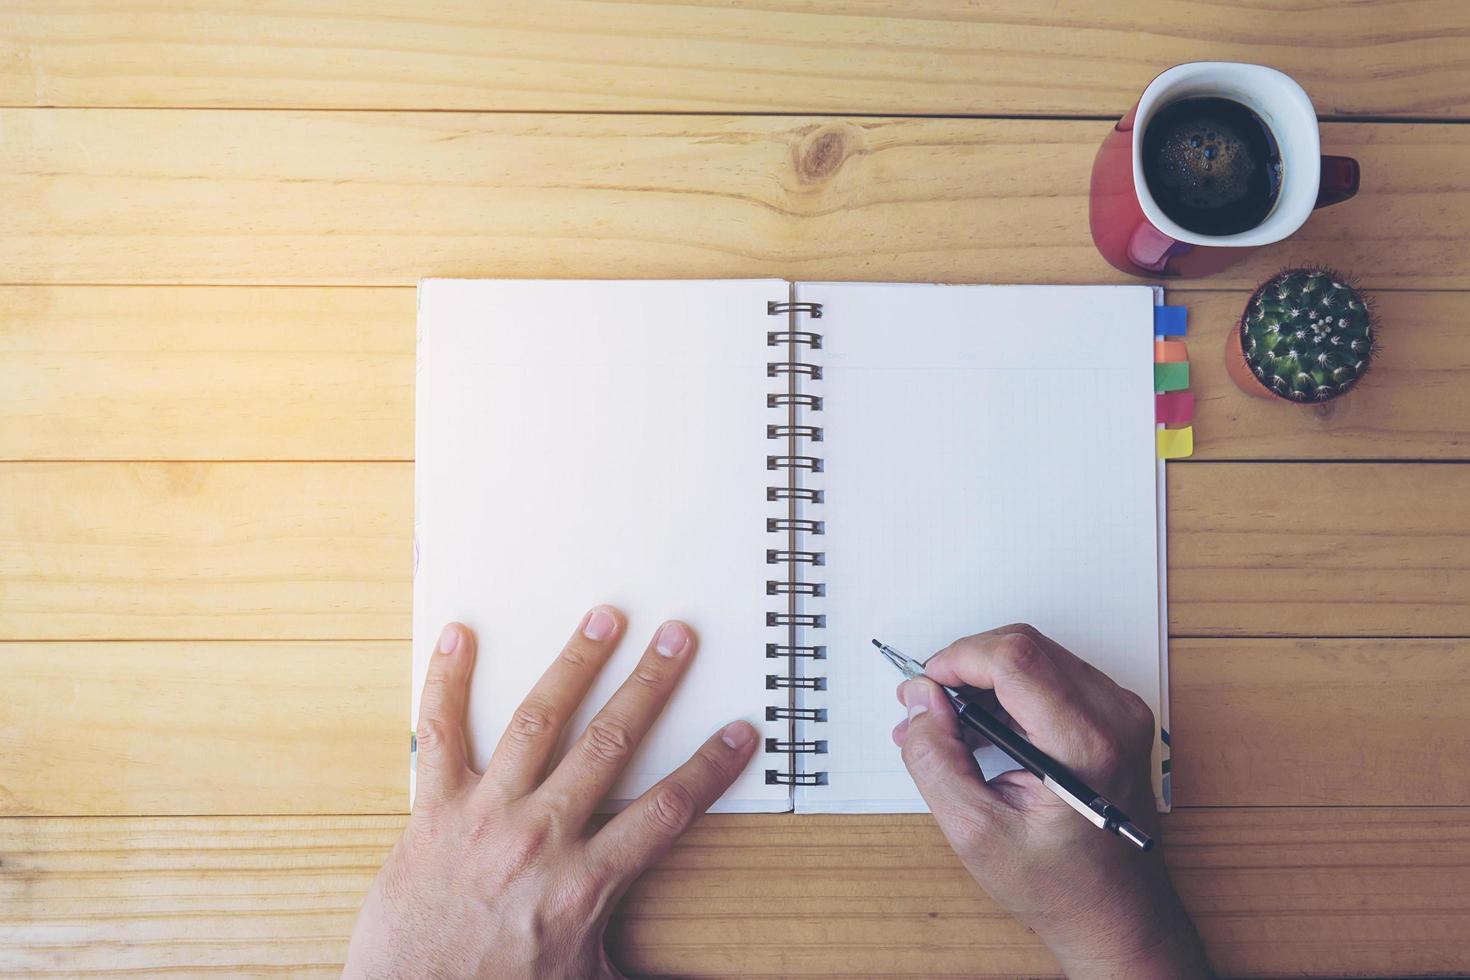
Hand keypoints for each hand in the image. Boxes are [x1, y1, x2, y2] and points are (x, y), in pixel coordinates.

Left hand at [343, 609, 758, 979]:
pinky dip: (447, 683)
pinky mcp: (432, 813)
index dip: (708, 770)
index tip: (737, 733)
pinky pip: (439, 735)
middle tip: (675, 638)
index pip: (665, 811)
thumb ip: (652, 972)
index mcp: (583, 883)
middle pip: (610, 745)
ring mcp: (483, 817)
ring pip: (538, 722)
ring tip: (602, 619)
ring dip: (575, 664)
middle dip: (650, 686)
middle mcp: (539, 838)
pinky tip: (460, 638)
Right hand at [892, 625, 1210, 978]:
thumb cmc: (1061, 884)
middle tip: (927, 706)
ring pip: (1034, 654)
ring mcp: (1119, 712)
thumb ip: (936, 759)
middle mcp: (1113, 717)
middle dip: (964, 667)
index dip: (957, 660)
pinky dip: (1007, 692)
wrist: (1116, 912)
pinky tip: (982, 729)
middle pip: (1022, 646)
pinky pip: (1050, 673)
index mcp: (1085, 744)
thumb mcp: (975, 832)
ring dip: (983, 679)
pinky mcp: (1114, 715)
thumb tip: (920, 701)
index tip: (925, 687)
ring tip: (949, 727)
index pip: (1014, 658)